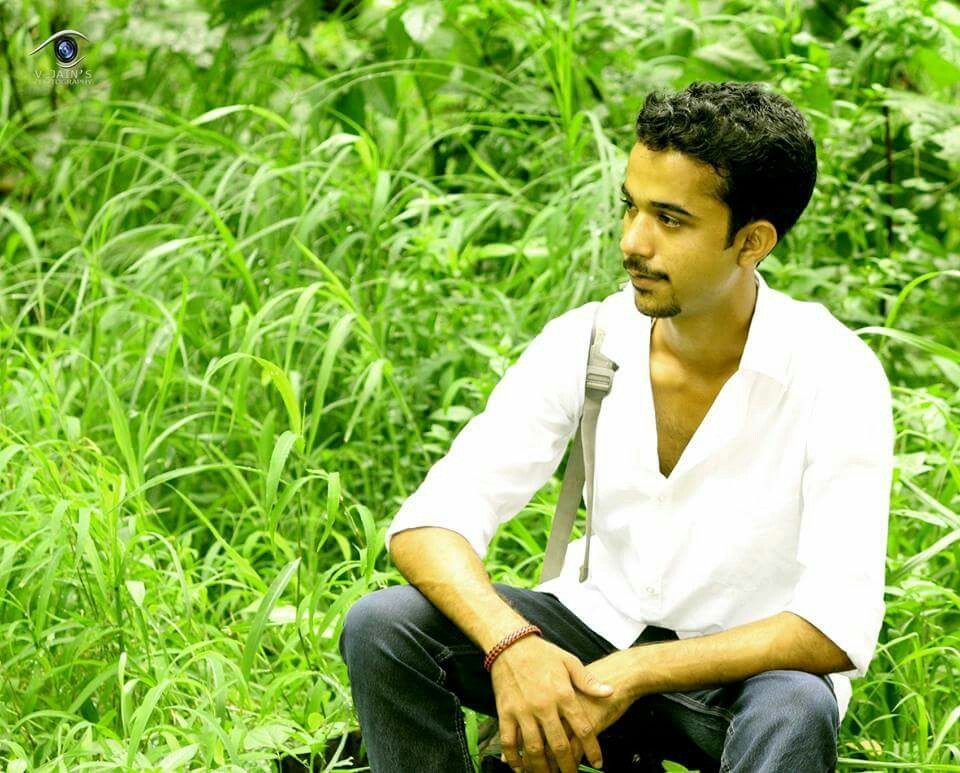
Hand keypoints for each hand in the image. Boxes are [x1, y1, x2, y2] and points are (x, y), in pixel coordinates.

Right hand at [490, 634, 614, 772]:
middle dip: (568, 766)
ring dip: (542, 768)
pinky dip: (513, 758)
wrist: (510, 644)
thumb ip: (588, 681)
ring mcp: (522, 711)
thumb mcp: (569, 662)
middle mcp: (543, 706)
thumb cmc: (542, 653)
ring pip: (534, 749)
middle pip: (559, 745)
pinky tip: (519, 768)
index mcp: (563, 694)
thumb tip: (609, 692)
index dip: (592, 749)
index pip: (582, 728)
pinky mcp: (504, 712)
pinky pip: (509, 741)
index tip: (597, 763)